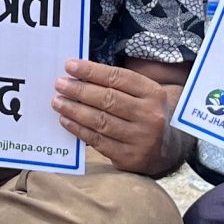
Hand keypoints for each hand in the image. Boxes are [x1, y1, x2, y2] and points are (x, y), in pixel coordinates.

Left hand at [53, 60, 176, 173]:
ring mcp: (140, 138)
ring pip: (101, 121)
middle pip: (108, 99)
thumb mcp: (143, 95)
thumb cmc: (145, 115)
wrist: (166, 151)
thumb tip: (79, 75)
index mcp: (153, 93)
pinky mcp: (128, 157)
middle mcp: (150, 115)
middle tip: (59, 84)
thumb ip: (118, 85)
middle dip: (80, 90)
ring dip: (75, 110)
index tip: (70, 66)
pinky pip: (97, 140)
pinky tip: (65, 121)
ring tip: (58, 102)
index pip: (118, 78)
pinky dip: (78, 129)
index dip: (92, 71)